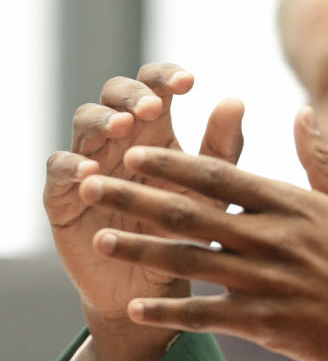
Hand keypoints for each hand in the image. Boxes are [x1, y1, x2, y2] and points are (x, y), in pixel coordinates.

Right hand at [44, 64, 243, 360]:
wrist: (157, 282)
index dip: (165, 77)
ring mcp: (88, 161)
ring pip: (84, 122)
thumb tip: (236, 100)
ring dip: (102, 120)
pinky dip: (71, 165)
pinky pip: (58, 168)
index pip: (154, 87)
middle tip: (152, 107)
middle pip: (114, 94)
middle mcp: (119, 139)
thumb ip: (222, 148)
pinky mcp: (64, 193)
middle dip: (131, 94)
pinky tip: (91, 171)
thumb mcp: (211, 190)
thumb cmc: (188, 230)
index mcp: (155, 131)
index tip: (189, 82)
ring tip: (122, 127)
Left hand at [77, 107, 327, 360]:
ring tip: (100, 237)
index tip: (135, 151)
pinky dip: (172, 312)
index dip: (174, 163)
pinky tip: (139, 305)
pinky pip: (210, 316)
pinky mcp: (270, 325)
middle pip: (192, 214)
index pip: (222, 177)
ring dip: (142, 247)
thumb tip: (301, 112)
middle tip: (92, 184)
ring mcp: (270, 284)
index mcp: (296, 207)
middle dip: (136, 196)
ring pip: (192, 261)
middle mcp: (277, 241)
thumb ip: (322, 159)